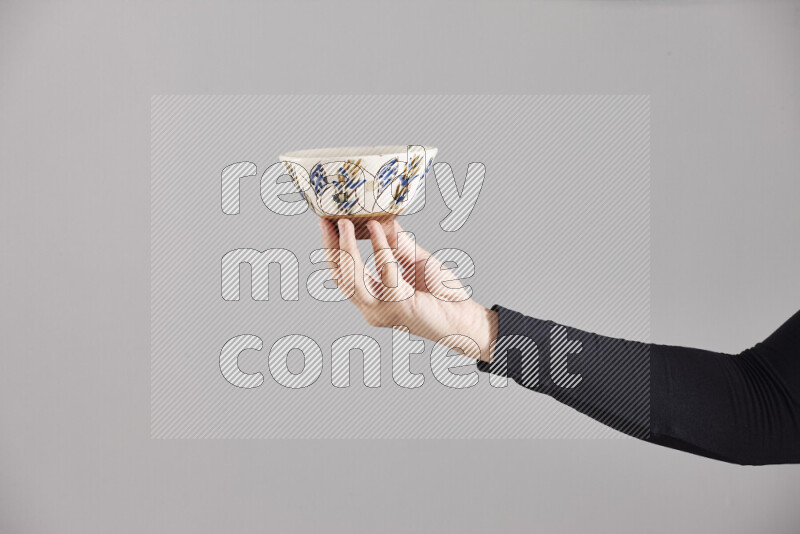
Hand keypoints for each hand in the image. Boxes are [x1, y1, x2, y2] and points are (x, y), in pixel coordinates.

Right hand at [319, 217, 497, 361]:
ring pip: (353, 279)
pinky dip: (379, 248)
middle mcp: (372, 309)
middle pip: (341, 277)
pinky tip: (377, 228)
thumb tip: (380, 219)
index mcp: (372, 299)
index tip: (326, 223)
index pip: (342, 275)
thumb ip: (396, 244)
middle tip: (327, 221)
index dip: (332, 249)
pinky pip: (385, 273)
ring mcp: (383, 311)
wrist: (466, 317)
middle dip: (332, 248)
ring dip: (348, 248)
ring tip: (346, 223)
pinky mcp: (400, 307)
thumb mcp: (415, 260)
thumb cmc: (443, 294)